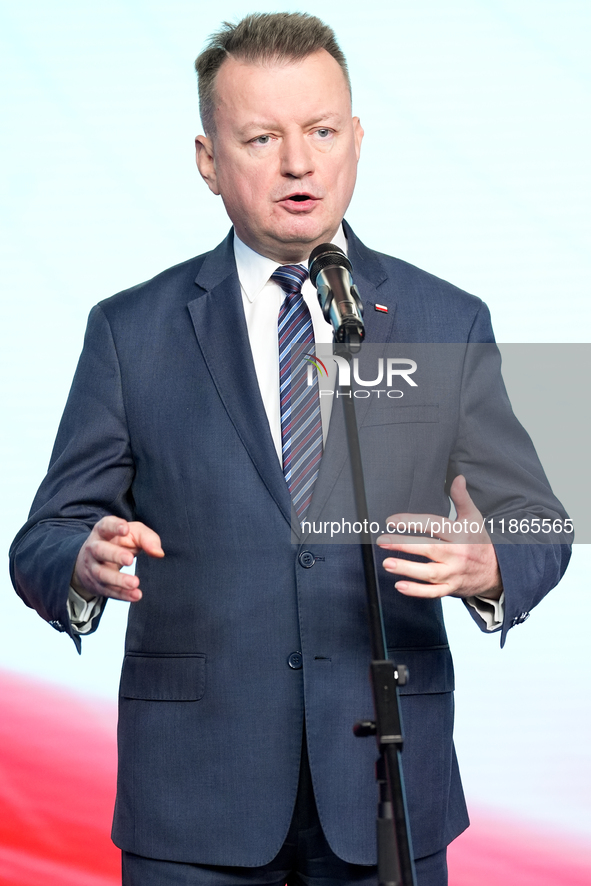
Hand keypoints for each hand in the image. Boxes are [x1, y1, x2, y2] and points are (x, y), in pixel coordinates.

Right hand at [72, 516, 163, 602]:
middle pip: (100, 551)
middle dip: (114, 555)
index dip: (114, 526)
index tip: (125, 528)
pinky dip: (122, 594)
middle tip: (130, 560)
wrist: (94, 560)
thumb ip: (147, 538)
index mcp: (102, 531)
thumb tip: (159, 553)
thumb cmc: (119, 542)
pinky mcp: (96, 584)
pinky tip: (136, 595)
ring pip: (102, 574)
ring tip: (135, 583)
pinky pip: (108, 591)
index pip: (105, 526)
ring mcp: (93, 567)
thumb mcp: (133, 533)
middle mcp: (94, 548)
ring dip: (118, 580)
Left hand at [377, 475, 501, 599]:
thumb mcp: (473, 518)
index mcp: (460, 534)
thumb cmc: (478, 541)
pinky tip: (399, 585)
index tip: (391, 520)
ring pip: (429, 573)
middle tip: (382, 541)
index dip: (411, 522)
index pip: (433, 525)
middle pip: (429, 548)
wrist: (496, 571)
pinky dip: (416, 591)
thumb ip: (462, 498)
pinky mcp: (451, 588)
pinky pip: (433, 592)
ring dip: (407, 569)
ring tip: (387, 563)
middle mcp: (457, 554)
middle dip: (404, 545)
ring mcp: (454, 573)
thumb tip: (458, 477)